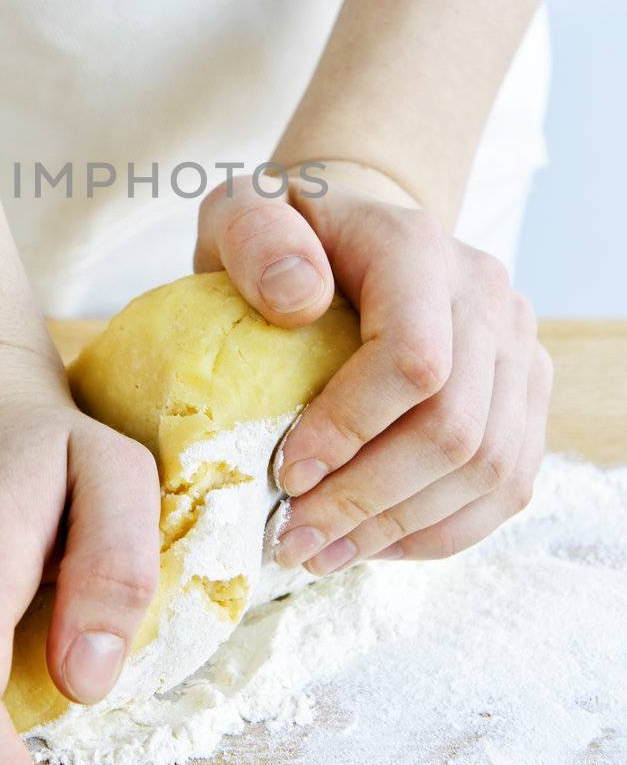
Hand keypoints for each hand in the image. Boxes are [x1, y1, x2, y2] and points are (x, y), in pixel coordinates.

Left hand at [194, 160, 551, 568]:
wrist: (347, 232)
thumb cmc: (284, 235)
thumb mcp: (240, 212)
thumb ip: (253, 237)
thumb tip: (298, 301)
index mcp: (418, 248)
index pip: (414, 359)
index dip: (352, 429)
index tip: (284, 474)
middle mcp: (487, 296)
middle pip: (457, 428)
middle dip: (368, 499)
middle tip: (291, 538)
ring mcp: (517, 348)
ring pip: (489, 469)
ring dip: (399, 528)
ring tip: (319, 552)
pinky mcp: (524, 397)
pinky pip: (503, 486)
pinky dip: (436, 530)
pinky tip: (368, 543)